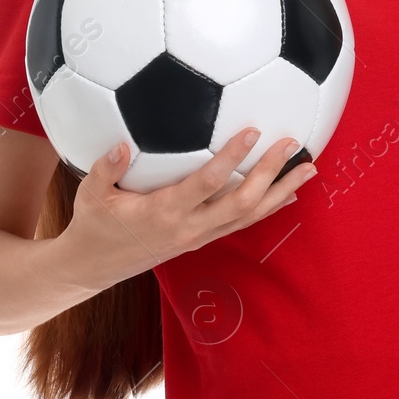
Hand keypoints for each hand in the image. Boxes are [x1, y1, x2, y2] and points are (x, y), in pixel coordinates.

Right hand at [59, 129, 316, 289]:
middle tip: (293, 143)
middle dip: (271, 173)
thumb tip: (120, 144)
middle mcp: (189, 227)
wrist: (93, 268)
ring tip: (309, 168)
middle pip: (242, 202)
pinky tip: (288, 192)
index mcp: (165, 212)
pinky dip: (268, 206)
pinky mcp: (201, 239)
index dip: (232, 158)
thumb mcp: (89, 194)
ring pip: (250, 216)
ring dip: (281, 191)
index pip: (208, 183)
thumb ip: (105, 169)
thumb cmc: (92, 224)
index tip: (254, 130)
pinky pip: (242, 223)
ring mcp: (198, 236)